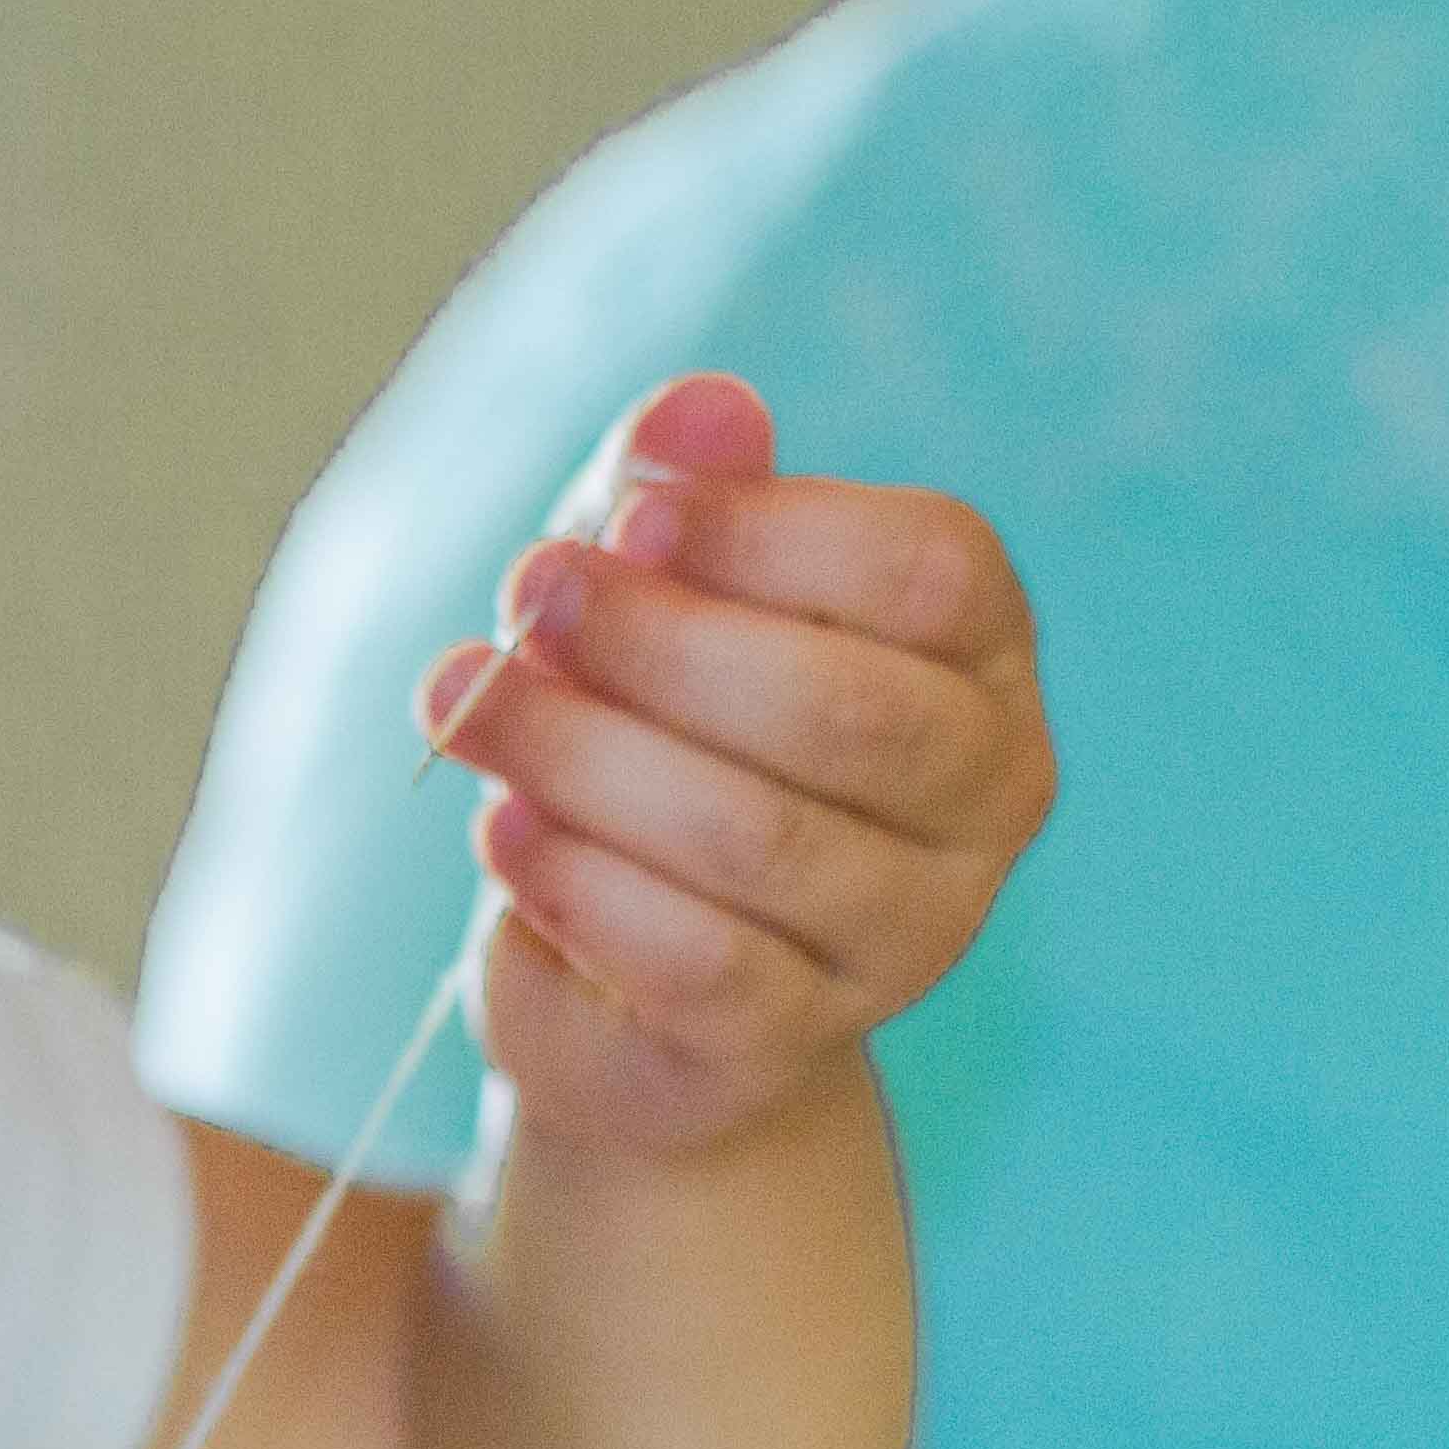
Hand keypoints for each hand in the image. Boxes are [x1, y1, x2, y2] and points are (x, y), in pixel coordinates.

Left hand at [421, 375, 1053, 1156]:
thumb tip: (699, 407)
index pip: (931, 571)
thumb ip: (685, 501)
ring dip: (586, 756)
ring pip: (756, 838)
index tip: (623, 510)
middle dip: (659, 641)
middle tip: (525, 592)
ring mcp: (907, 934)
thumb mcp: (662, 604)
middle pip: (844, 710)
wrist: (629, 995)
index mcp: (983, 661)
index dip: (767, 530)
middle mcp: (984, 799)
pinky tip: (499, 826)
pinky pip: (699, 962)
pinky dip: (581, 884)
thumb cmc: (660, 747)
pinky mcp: (795, 1041)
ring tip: (463, 701)